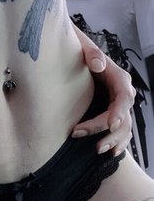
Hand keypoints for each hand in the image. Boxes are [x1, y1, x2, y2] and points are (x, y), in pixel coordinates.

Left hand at [72, 25, 134, 155]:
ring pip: (123, 127)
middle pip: (123, 117)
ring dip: (113, 140)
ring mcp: (118, 104)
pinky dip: (118, 141)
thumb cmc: (80, 50)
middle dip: (109, 132)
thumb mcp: (86, 48)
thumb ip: (93, 55)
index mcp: (119, 78)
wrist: (76, 53)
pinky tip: (111, 152)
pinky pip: (120, 130)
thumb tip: (98, 65)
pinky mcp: (111, 112)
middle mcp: (122, 93)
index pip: (124, 98)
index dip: (118, 112)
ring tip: (97, 149)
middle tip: (94, 143)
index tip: (110, 124)